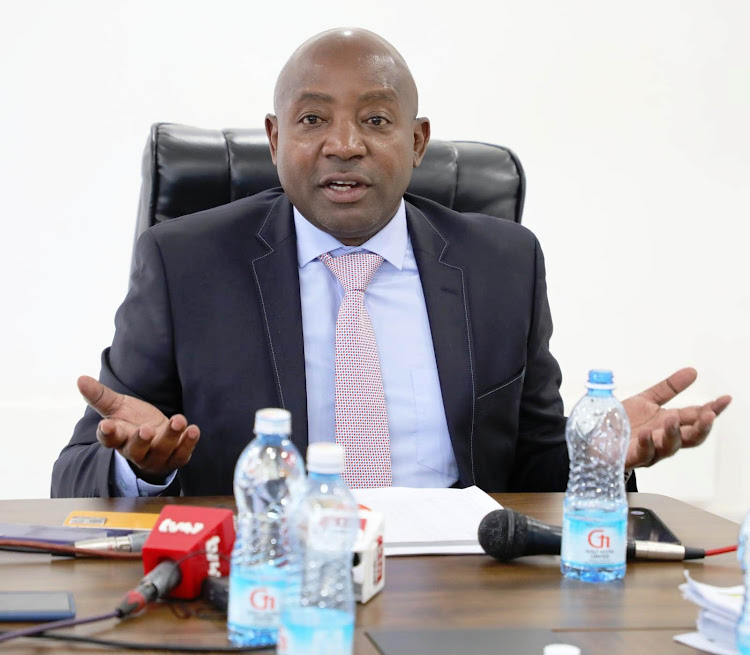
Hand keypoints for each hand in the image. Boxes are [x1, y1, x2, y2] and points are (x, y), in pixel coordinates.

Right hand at [77, 375, 199, 483]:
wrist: (155, 438)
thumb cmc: (132, 421)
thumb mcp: (116, 406)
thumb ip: (100, 395)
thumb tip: (80, 378)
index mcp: (118, 438)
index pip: (109, 438)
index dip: (108, 433)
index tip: (106, 425)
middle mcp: (136, 451)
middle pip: (136, 450)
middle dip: (141, 441)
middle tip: (146, 429)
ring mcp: (156, 457)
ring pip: (162, 450)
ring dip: (170, 436)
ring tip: (178, 419)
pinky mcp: (175, 458)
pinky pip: (182, 454)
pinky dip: (188, 442)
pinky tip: (193, 429)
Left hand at [622, 367, 730, 469]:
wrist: (594, 438)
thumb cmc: (622, 422)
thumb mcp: (646, 400)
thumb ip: (668, 388)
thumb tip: (692, 371)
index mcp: (669, 423)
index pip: (696, 417)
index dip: (712, 409)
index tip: (725, 399)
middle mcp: (663, 438)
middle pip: (690, 437)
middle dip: (702, 427)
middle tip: (708, 414)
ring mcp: (649, 450)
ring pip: (669, 447)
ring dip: (673, 433)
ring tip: (673, 419)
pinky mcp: (630, 457)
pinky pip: (642, 453)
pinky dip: (647, 443)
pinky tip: (647, 433)